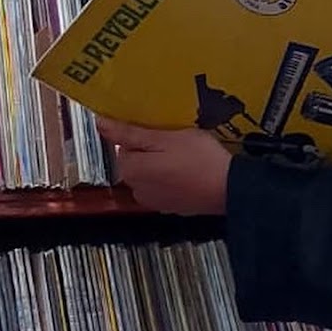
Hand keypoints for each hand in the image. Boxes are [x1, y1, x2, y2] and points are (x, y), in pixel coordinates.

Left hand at [98, 120, 231, 214]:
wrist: (231, 189)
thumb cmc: (200, 160)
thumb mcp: (165, 137)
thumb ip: (130, 133)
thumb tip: (100, 123)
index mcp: (131, 170)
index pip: (123, 146)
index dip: (143, 135)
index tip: (161, 130)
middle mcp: (138, 190)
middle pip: (136, 161)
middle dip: (152, 150)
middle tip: (176, 140)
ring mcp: (156, 201)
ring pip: (152, 174)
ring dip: (163, 164)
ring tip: (186, 155)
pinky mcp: (173, 207)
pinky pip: (166, 187)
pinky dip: (174, 178)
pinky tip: (191, 171)